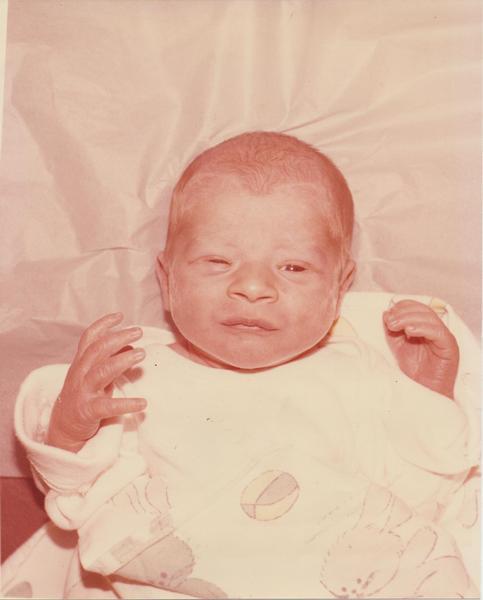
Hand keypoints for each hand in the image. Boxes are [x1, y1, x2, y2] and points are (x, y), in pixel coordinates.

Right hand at [47, 312, 146, 451]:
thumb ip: (111, 358)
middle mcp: (80, 374)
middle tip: (139, 331)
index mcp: (81, 362)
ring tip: (142, 353)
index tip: (120, 316)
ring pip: (101, 372)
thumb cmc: (85, 394)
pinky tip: (143, 403)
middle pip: (97, 350)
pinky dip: (126, 404)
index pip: (89, 338)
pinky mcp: (88, 411)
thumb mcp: (96, 374)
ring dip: (123, 360)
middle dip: (118, 338)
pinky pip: (108, 406)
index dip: (103, 324)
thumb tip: (131, 344)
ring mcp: (83, 392)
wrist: (64, 427)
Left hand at [383, 300, 458, 399]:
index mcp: (425, 327)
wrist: (423, 392)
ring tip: (395, 326)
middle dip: (403, 313)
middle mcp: (436, 330)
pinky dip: (423, 329)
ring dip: (410, 319)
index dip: (402, 307)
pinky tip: (409, 332)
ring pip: (430, 319)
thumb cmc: (414, 372)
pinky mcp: (449, 347)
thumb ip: (393, 331)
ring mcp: (444, 337)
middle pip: (423, 311)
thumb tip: (386, 313)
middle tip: (390, 321)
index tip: (388, 314)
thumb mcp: (398, 347)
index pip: (416, 308)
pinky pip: (438, 332)